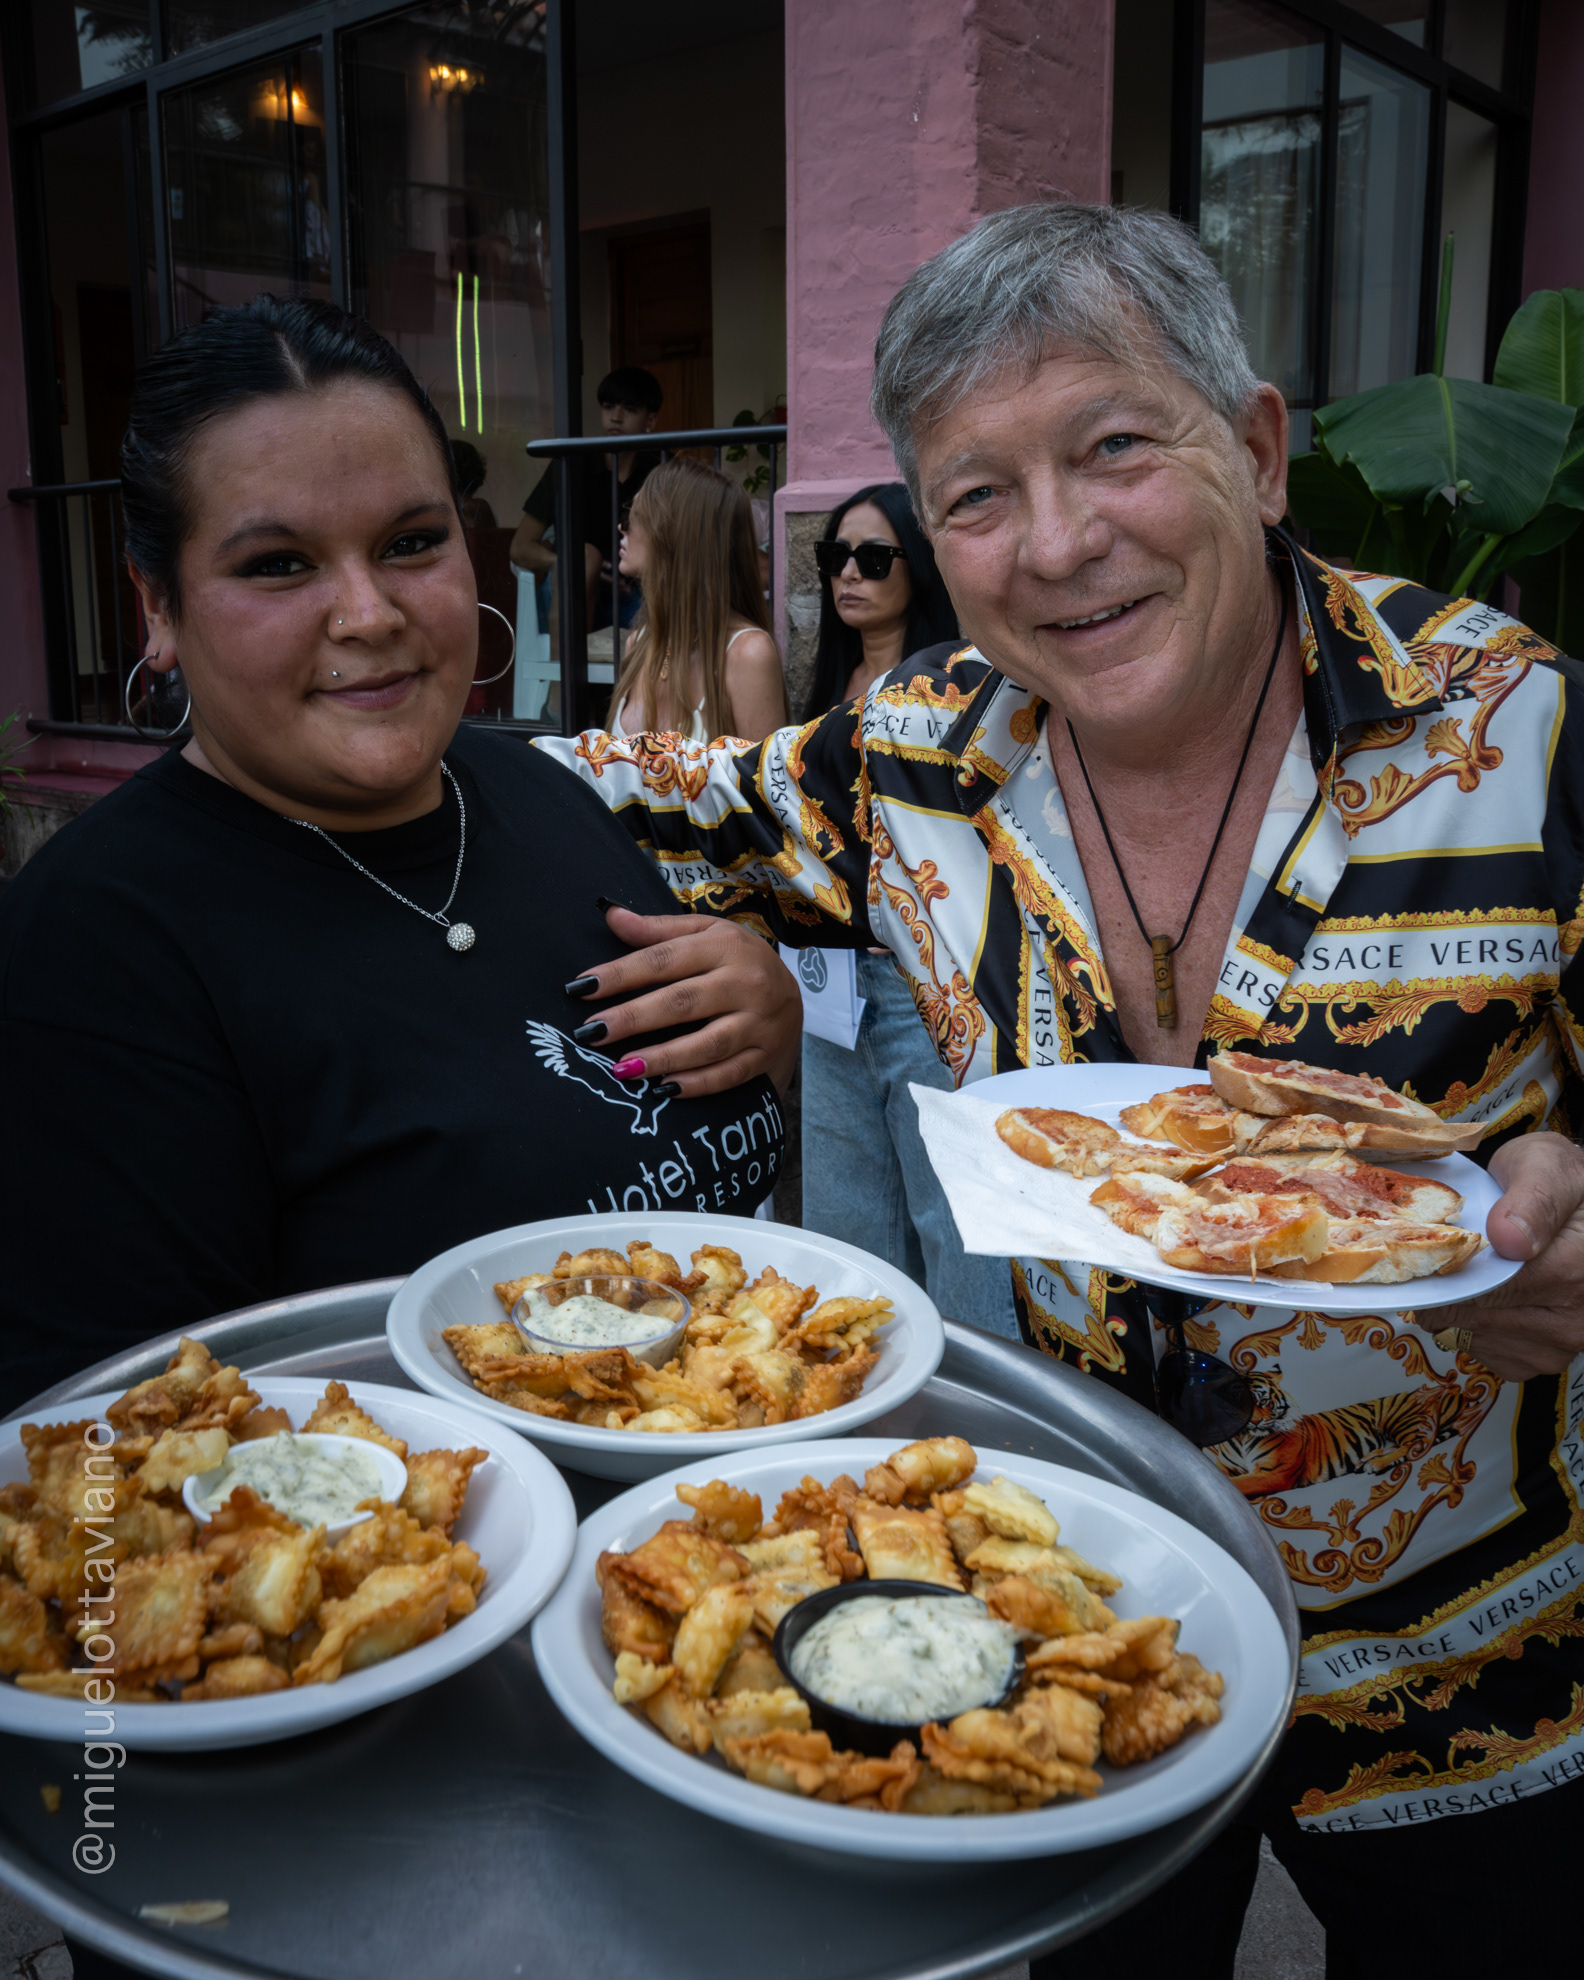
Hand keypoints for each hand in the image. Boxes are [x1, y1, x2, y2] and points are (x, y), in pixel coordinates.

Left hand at [566, 904, 801, 1098]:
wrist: (796, 994)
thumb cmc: (738, 959)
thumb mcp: (706, 933)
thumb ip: (658, 929)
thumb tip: (610, 914)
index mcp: (725, 946)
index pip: (664, 960)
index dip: (621, 974)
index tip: (582, 988)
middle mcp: (745, 982)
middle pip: (682, 1002)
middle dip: (634, 1018)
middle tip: (592, 1031)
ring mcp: (759, 1022)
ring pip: (707, 1044)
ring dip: (663, 1057)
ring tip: (623, 1067)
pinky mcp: (765, 1054)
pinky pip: (729, 1073)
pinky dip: (697, 1084)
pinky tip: (664, 1089)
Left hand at [1424, 1132, 1583, 1379]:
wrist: (1573, 1203)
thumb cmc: (1556, 1180)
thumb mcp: (1546, 1167)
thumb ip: (1532, 1200)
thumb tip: (1510, 1238)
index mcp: (1573, 1270)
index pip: (1487, 1288)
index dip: (1448, 1271)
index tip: (1430, 1253)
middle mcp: (1573, 1318)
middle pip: (1475, 1315)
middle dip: (1448, 1288)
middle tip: (1442, 1258)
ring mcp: (1559, 1344)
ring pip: (1474, 1336)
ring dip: (1457, 1308)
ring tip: (1467, 1273)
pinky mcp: (1542, 1358)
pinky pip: (1485, 1350)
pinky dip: (1470, 1326)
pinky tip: (1480, 1295)